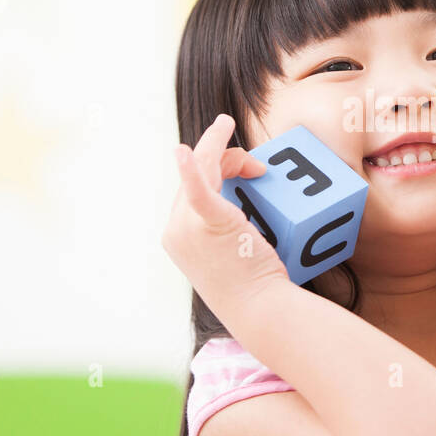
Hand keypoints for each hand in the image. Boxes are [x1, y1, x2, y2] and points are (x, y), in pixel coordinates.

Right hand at [160, 114, 289, 314]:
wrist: (260, 310)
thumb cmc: (254, 289)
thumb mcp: (229, 256)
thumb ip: (224, 231)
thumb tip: (240, 212)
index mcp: (176, 236)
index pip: (191, 188)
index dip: (216, 171)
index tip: (247, 172)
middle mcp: (175, 229)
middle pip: (196, 175)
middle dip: (224, 159)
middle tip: (254, 163)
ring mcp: (187, 227)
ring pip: (202, 169)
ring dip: (219, 148)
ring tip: (227, 125)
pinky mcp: (209, 223)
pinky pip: (196, 189)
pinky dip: (189, 168)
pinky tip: (182, 152)